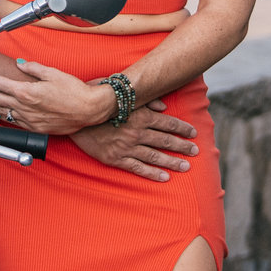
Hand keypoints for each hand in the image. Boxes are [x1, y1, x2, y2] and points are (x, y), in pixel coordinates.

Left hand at [0, 56, 115, 133]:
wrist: (89, 110)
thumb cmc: (74, 91)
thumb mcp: (53, 73)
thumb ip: (33, 68)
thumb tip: (20, 64)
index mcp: (27, 92)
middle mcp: (25, 107)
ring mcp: (29, 119)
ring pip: (2, 112)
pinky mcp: (35, 128)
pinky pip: (14, 121)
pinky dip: (4, 116)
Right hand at [68, 107, 197, 182]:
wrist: (74, 117)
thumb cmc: (97, 101)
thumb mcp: (118, 93)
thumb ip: (143, 100)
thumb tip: (163, 106)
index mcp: (139, 115)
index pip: (167, 123)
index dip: (182, 128)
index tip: (193, 133)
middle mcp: (136, 132)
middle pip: (165, 140)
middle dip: (182, 146)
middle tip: (196, 151)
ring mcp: (127, 147)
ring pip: (155, 156)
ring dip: (173, 162)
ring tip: (186, 166)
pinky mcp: (116, 158)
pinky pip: (138, 168)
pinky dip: (152, 173)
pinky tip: (165, 177)